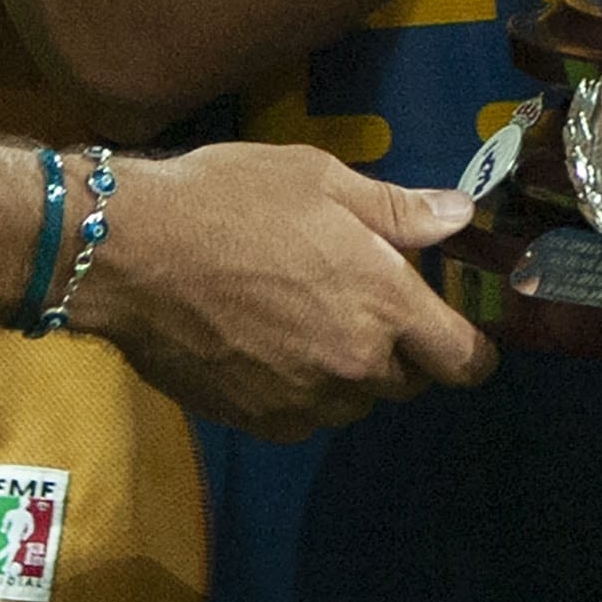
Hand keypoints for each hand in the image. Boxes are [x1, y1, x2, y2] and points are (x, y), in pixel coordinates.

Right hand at [77, 145, 497, 443]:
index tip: (461, 336)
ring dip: (347, 372)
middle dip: (399, 350)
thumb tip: (462, 217)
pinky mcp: (255, 422)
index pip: (462, 360)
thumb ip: (400, 210)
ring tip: (306, 320)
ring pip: (353, 401)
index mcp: (384, 305)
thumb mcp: (323, 180)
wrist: (130, 254)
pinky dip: (299, 391)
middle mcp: (353, 365)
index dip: (472, 351)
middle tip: (361, 303)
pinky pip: (302, 416)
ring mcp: (302, 401)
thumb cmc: (232, 200)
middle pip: (407, 382)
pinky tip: (267, 346)